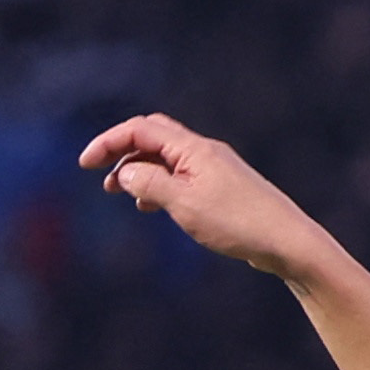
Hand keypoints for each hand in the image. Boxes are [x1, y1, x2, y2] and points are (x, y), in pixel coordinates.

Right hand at [77, 114, 332, 278]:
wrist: (284, 239)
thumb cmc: (236, 222)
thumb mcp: (184, 204)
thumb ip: (150, 184)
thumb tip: (125, 172)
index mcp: (192, 149)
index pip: (141, 130)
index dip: (109, 142)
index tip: (84, 164)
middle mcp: (203, 151)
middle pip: (153, 136)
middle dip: (121, 150)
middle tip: (97, 173)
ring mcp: (213, 168)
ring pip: (165, 157)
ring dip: (137, 169)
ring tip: (118, 191)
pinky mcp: (220, 187)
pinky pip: (179, 175)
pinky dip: (157, 183)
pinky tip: (150, 205)